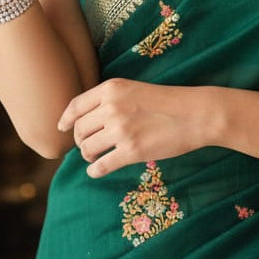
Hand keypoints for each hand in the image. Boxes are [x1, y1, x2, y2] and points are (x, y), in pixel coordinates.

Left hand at [58, 78, 211, 177]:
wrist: (195, 114)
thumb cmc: (168, 102)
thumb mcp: (134, 89)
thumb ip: (109, 100)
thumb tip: (84, 120)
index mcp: (112, 88)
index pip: (75, 105)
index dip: (65, 119)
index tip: (62, 128)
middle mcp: (112, 107)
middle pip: (79, 130)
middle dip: (80, 140)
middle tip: (89, 145)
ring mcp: (121, 130)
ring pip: (87, 148)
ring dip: (88, 155)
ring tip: (96, 156)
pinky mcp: (131, 151)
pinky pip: (101, 165)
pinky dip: (95, 170)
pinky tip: (98, 170)